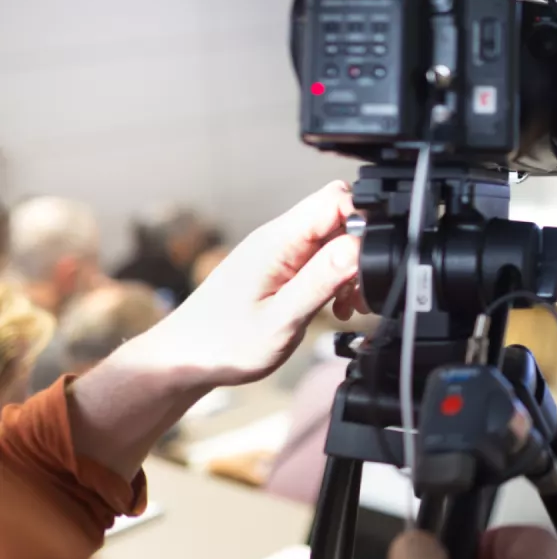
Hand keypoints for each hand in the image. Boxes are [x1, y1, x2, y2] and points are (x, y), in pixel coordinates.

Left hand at [128, 181, 364, 389]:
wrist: (185, 359)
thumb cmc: (223, 345)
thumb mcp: (281, 319)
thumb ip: (322, 280)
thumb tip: (359, 246)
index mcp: (278, 241)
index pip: (335, 199)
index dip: (363, 221)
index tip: (369, 261)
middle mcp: (279, 238)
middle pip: (339, 215)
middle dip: (361, 249)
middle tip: (358, 290)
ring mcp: (279, 251)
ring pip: (334, 239)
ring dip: (350, 268)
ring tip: (346, 305)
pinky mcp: (280, 266)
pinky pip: (320, 257)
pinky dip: (336, 279)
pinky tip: (334, 306)